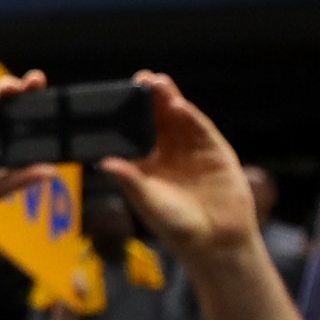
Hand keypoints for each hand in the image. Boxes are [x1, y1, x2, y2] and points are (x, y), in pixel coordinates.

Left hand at [93, 69, 255, 263]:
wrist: (216, 241)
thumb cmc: (176, 225)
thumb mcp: (147, 201)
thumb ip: (129, 180)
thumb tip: (103, 163)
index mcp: (147, 162)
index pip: (134, 133)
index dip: (126, 115)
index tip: (114, 97)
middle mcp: (168, 152)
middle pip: (157, 119)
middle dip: (149, 99)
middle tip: (140, 78)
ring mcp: (193, 149)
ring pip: (179, 119)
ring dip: (169, 100)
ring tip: (158, 82)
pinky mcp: (216, 151)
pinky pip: (201, 130)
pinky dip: (191, 117)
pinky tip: (179, 106)